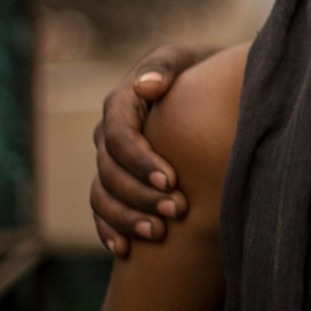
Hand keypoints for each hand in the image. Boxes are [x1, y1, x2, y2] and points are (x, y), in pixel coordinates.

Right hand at [91, 46, 206, 255]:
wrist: (208, 88)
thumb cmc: (201, 70)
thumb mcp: (188, 59)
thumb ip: (166, 67)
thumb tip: (147, 86)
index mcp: (124, 102)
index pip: (120, 136)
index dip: (140, 161)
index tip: (172, 180)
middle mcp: (110, 133)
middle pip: (110, 172)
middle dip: (140, 195)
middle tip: (176, 211)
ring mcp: (110, 160)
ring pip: (103, 195)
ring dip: (126, 218)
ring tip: (158, 234)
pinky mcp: (117, 182)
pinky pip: (102, 211)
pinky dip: (110, 231)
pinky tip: (126, 251)